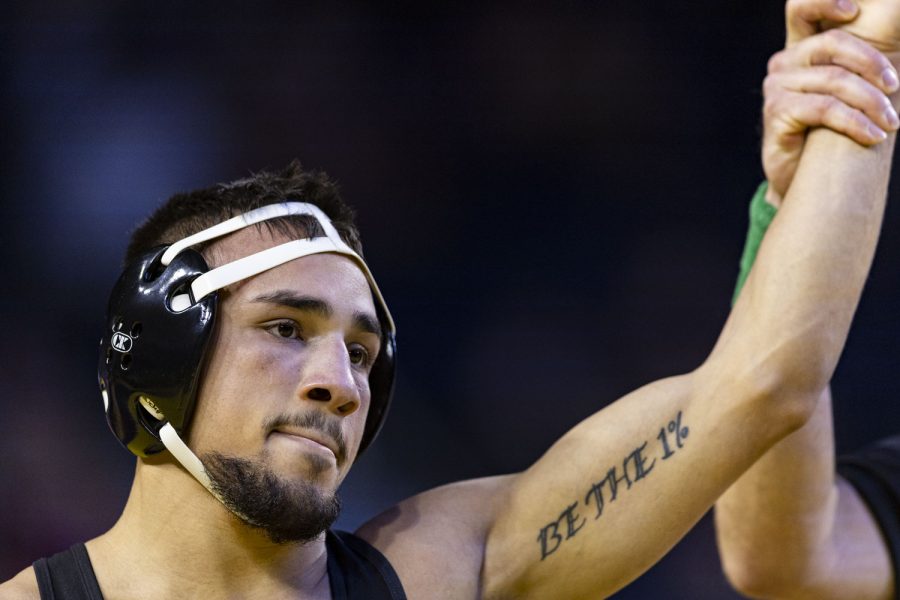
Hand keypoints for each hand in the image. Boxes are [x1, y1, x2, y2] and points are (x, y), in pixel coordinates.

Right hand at [764, 0, 899, 205]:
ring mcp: (776, 86)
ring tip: (890, 123)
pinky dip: (855, 122)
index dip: (825, 2)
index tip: (856, 11)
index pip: (802, 9)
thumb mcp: (849, 92)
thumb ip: (862, 66)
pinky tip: (872, 136)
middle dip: (873, 63)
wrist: (804, 178)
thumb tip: (897, 58)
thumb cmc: (830, 133)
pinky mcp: (775, 112)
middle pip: (833, 42)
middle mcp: (784, 62)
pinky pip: (825, 108)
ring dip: (872, 103)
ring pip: (836, 81)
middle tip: (895, 87)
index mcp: (801, 49)